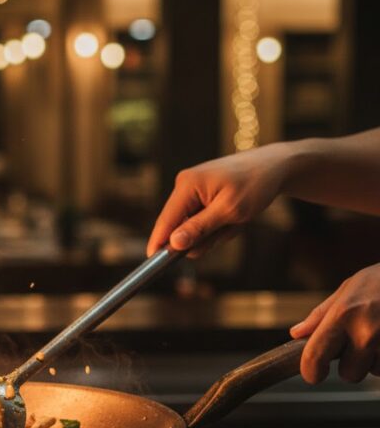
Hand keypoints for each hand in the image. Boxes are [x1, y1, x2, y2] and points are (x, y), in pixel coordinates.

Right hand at [147, 144, 290, 256]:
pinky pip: (205, 220)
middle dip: (206, 236)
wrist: (276, 166)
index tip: (152, 261)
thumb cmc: (255, 185)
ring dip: (218, 231)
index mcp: (187, 185)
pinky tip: (237, 217)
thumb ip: (199, 228)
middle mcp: (186, 185)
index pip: (166, 219)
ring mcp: (195, 190)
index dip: (159, 241)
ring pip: (196, 226)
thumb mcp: (229, 211)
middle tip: (229, 229)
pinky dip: (221, 224)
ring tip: (238, 219)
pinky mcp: (204, 194)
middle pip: (182, 226)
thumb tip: (173, 243)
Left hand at [291, 264, 379, 383]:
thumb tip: (297, 334)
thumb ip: (321, 315)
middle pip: (349, 374)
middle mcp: (367, 332)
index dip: (311, 371)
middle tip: (359, 343)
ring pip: (374, 372)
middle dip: (352, 364)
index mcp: (344, 315)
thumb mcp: (349, 288)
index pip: (316, 355)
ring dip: (376, 361)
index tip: (313, 375)